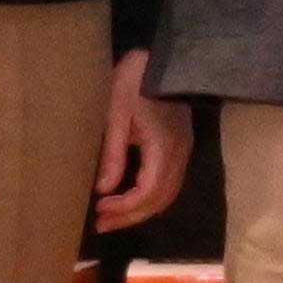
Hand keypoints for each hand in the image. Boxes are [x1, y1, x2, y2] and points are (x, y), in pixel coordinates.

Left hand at [90, 56, 194, 232]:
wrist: (164, 57)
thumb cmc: (134, 80)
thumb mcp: (115, 114)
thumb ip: (112, 153)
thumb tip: (103, 190)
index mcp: (163, 147)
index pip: (147, 193)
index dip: (124, 208)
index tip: (99, 210)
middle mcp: (178, 154)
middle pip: (160, 200)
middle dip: (131, 217)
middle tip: (102, 225)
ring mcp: (183, 150)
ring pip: (167, 194)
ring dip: (141, 209)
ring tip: (113, 216)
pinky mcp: (181, 146)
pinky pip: (169, 182)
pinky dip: (150, 196)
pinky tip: (130, 196)